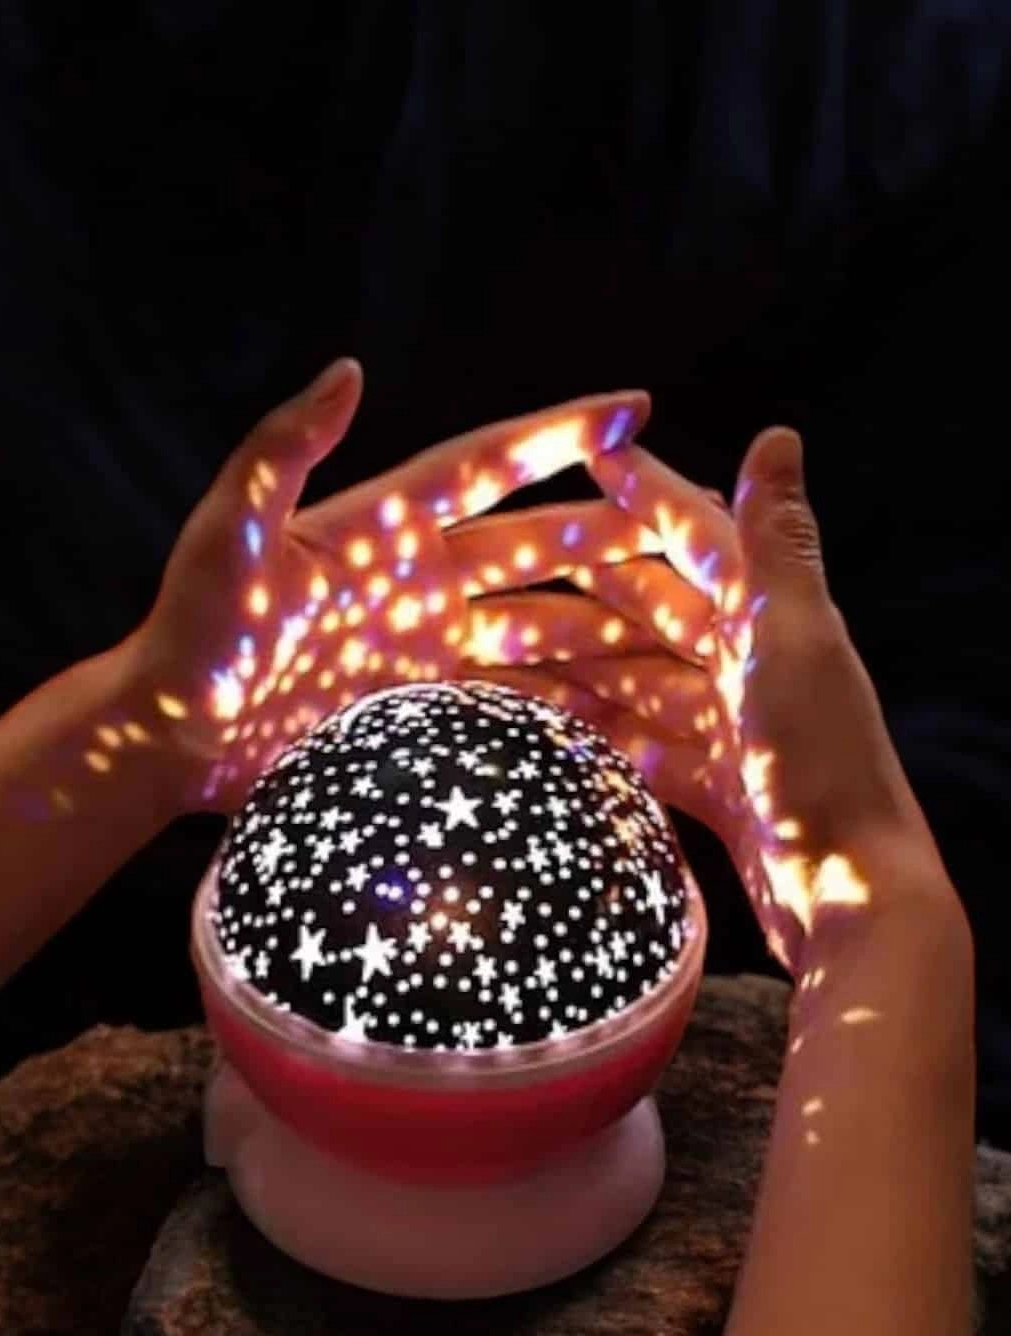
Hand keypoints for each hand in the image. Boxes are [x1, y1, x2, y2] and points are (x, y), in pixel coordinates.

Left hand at [125, 359, 652, 811]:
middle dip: (610, 530)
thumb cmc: (193, 630)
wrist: (174, 735)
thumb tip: (350, 369)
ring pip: (538, 622)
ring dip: (605, 619)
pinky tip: (620, 705)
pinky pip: (512, 697)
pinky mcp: (425, 705)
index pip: (487, 465)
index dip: (558, 434)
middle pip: (534, 543)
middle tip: (690, 523)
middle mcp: (420, 579)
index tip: (633, 407)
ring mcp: (427, 645)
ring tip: (680, 622)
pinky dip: (565, 700)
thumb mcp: (230, 533)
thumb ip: (283, 451)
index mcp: (386, 525)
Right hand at [502, 429, 961, 972]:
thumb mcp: (795, 643)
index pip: (693, 536)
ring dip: (563, 664)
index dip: (642, 494)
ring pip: (628, 676)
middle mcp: (749, 661)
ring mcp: (728, 726)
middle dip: (569, 593)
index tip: (586, 455)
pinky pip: (634, 741)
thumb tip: (780, 434)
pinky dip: (586, 729)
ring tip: (484, 658)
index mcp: (770, 615)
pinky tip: (530, 725)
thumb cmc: (827, 767)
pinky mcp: (712, 785)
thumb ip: (776, 543)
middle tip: (486, 584)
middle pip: (645, 611)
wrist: (851, 901)